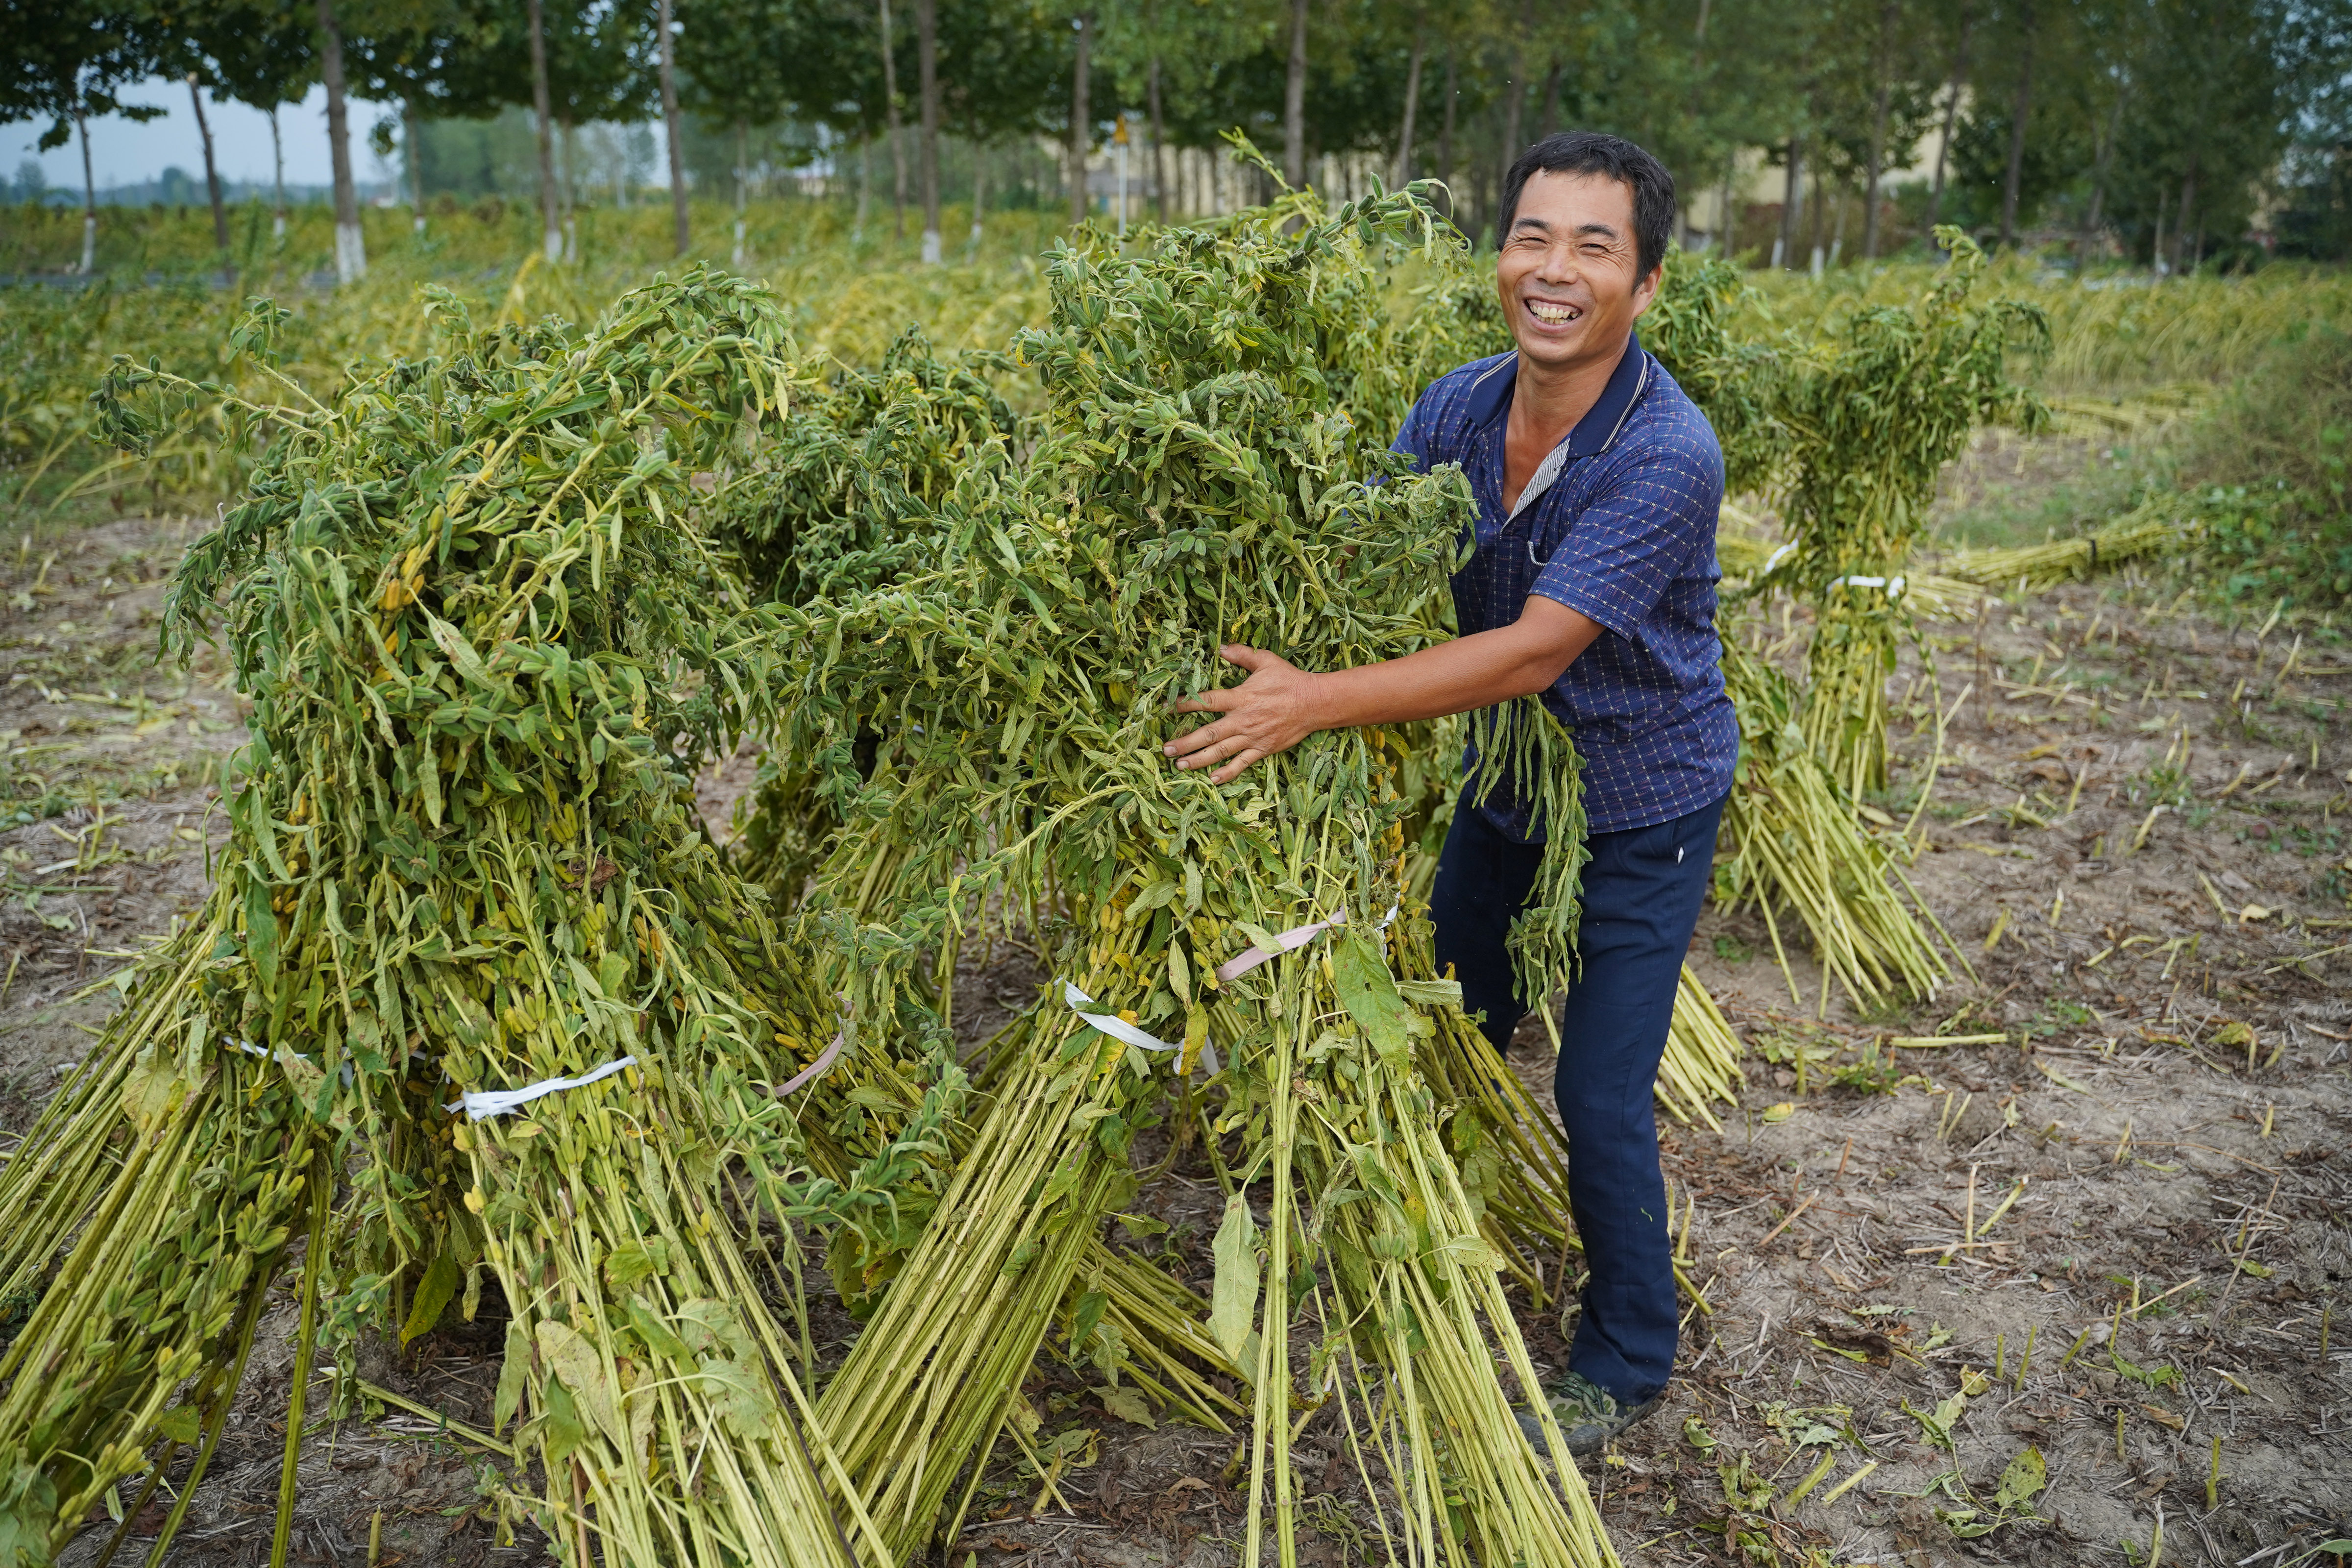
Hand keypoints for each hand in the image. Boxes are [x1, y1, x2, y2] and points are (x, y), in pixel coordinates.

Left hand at [1162, 644, 1325, 783]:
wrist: (1315, 703)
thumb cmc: (1290, 681)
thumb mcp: (1266, 661)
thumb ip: (1242, 655)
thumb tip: (1220, 647)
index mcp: (1240, 697)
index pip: (1207, 701)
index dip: (1186, 704)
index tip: (1167, 709)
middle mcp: (1243, 720)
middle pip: (1208, 733)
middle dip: (1185, 742)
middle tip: (1165, 749)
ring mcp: (1252, 737)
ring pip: (1220, 751)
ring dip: (1198, 759)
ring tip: (1179, 765)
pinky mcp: (1263, 749)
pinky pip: (1242, 763)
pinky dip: (1227, 772)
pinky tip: (1212, 779)